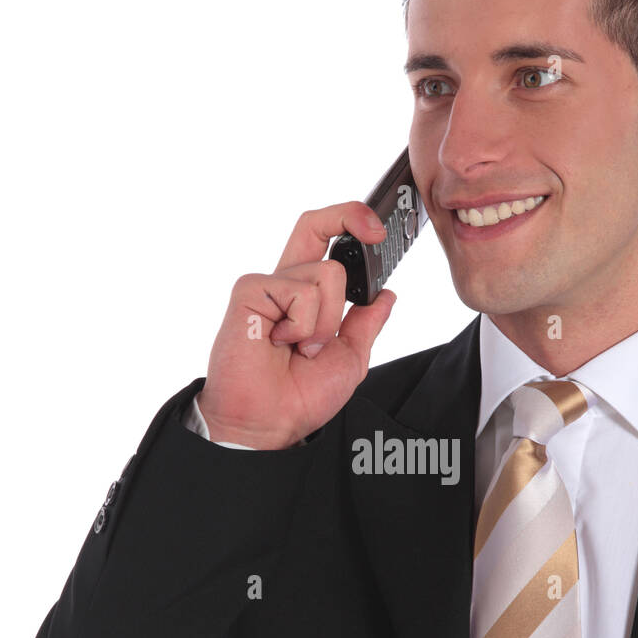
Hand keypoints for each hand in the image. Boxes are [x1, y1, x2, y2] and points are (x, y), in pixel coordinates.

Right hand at [196, 203, 394, 448]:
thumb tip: (386, 293)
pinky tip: (281, 343)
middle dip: (350, 214)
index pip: (325, 243)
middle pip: (314, 225)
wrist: (268, 422)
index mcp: (305, 297)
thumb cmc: (298, 397)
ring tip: (302, 349)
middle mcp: (286, 284)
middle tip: (376, 232)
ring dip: (326, 321)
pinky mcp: (250, 291)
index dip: (351, 225)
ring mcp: (267, 285)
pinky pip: (301, 291)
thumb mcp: (350, 357)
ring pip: (326, 273)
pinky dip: (303, 325)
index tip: (379, 233)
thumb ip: (366, 322)